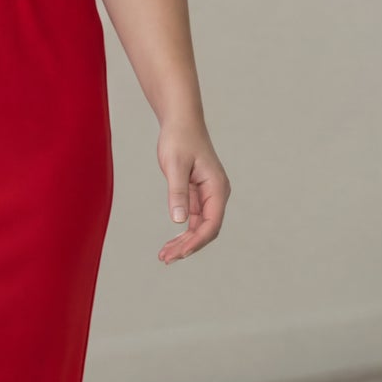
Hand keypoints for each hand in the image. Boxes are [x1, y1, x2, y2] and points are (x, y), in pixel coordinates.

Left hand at [156, 121, 229, 263]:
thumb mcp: (175, 166)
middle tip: (165, 259)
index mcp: (217, 188)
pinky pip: (193, 219)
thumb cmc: (179, 139)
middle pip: (206, 230)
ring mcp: (208, 195)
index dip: (195, 242)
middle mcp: (216, 194)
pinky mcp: (197, 193)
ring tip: (164, 256)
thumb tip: (178, 221)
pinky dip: (182, 231)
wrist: (180, 122)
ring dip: (184, 242)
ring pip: (199, 227)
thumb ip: (177, 193)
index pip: (211, 224)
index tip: (178, 253)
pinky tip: (170, 242)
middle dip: (187, 246)